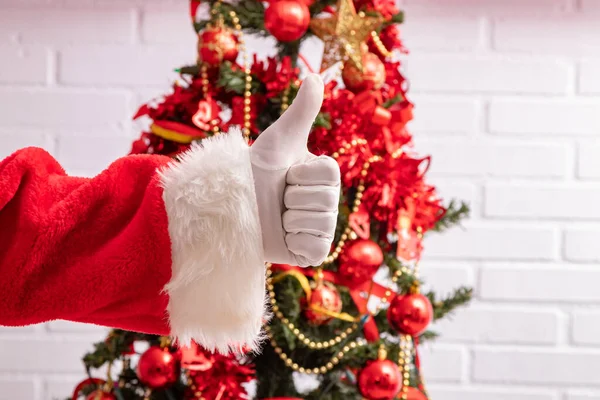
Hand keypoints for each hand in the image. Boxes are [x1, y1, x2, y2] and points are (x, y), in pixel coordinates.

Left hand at [250, 74, 339, 266]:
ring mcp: (323, 230)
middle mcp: (330, 204)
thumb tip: (315, 74)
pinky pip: (316, 250)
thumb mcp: (281, 137)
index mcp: (328, 178)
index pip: (328, 174)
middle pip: (323, 201)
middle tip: (278, 198)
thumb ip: (302, 110)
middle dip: (291, 198)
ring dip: (288, 220)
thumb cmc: (257, 169)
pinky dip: (295, 243)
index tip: (286, 174)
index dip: (299, 173)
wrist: (233, 204)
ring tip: (278, 217)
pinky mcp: (313, 253)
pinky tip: (284, 236)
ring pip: (317, 225)